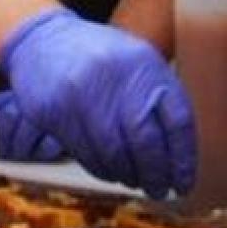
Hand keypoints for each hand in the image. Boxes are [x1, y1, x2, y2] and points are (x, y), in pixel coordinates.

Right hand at [0, 7, 195, 197]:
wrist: (42, 38)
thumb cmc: (99, 57)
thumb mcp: (136, 63)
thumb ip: (157, 98)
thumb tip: (179, 156)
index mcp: (144, 64)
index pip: (176, 120)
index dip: (184, 159)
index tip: (183, 182)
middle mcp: (114, 76)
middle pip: (145, 142)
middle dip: (154, 174)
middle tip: (158, 189)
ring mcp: (80, 93)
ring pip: (112, 153)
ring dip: (126, 175)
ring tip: (132, 179)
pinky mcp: (53, 110)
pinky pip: (83, 152)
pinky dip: (100, 168)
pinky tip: (107, 168)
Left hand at [0, 90, 64, 161]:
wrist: (70, 109)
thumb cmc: (31, 113)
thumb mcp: (5, 111)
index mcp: (12, 94)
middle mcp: (30, 97)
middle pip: (7, 118)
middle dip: (3, 140)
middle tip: (5, 150)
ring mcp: (48, 111)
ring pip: (24, 131)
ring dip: (19, 148)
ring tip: (22, 151)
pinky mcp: (66, 127)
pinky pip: (47, 145)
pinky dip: (41, 151)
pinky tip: (41, 149)